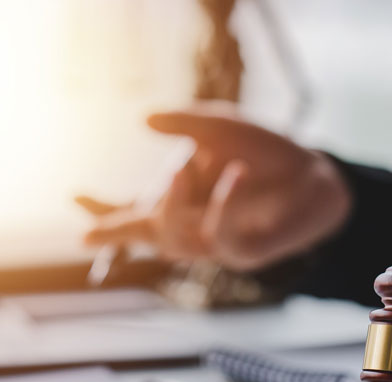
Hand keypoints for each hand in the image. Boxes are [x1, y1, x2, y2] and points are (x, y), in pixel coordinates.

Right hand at [80, 103, 352, 270]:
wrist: (318, 174)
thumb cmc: (266, 152)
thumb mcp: (221, 127)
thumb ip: (185, 124)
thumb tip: (144, 119)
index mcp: (179, 199)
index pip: (132, 209)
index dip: (102, 208)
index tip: (73, 195)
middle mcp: (190, 225)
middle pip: (142, 236)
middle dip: (113, 235)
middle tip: (85, 236)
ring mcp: (213, 243)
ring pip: (173, 239)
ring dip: (172, 203)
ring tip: (183, 166)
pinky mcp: (242, 252)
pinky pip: (220, 236)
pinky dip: (223, 203)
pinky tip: (234, 174)